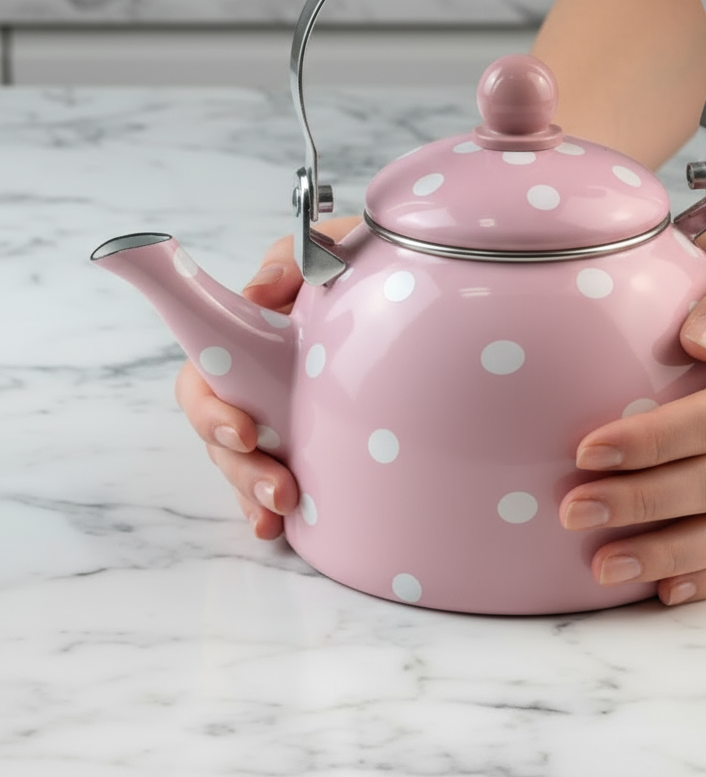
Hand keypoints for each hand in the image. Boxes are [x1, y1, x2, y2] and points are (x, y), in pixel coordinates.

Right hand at [174, 220, 358, 537]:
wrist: (430, 297)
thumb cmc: (368, 265)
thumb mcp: (337, 246)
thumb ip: (296, 256)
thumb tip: (258, 291)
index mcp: (253, 341)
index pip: (204, 378)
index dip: (210, 409)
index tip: (244, 430)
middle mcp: (261, 384)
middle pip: (220, 437)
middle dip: (239, 468)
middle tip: (277, 486)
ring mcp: (287, 418)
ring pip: (247, 467)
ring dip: (256, 493)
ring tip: (285, 508)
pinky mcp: (315, 446)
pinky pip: (278, 484)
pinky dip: (272, 509)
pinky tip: (281, 529)